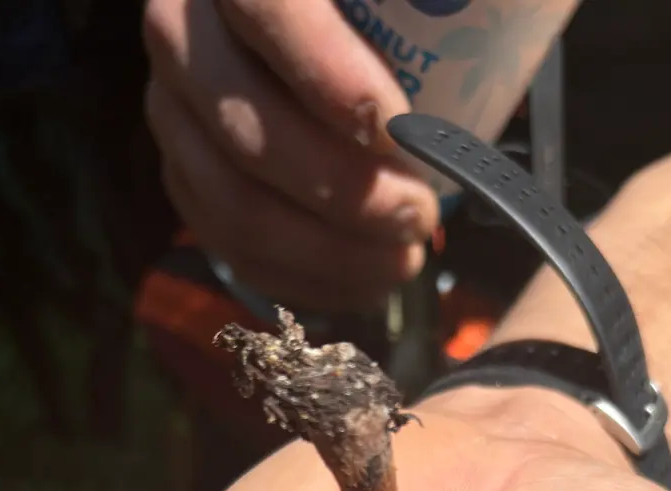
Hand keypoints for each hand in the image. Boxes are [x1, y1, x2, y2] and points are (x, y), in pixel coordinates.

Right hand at [144, 0, 438, 309]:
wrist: (327, 49)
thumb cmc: (399, 8)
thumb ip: (444, 1)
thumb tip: (497, 12)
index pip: (264, 6)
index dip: (326, 73)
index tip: (396, 130)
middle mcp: (182, 30)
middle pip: (246, 128)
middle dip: (344, 192)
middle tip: (421, 215)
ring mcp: (172, 112)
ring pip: (233, 204)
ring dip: (329, 252)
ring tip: (405, 258)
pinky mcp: (183, 177)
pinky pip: (231, 247)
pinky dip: (306, 278)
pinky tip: (368, 282)